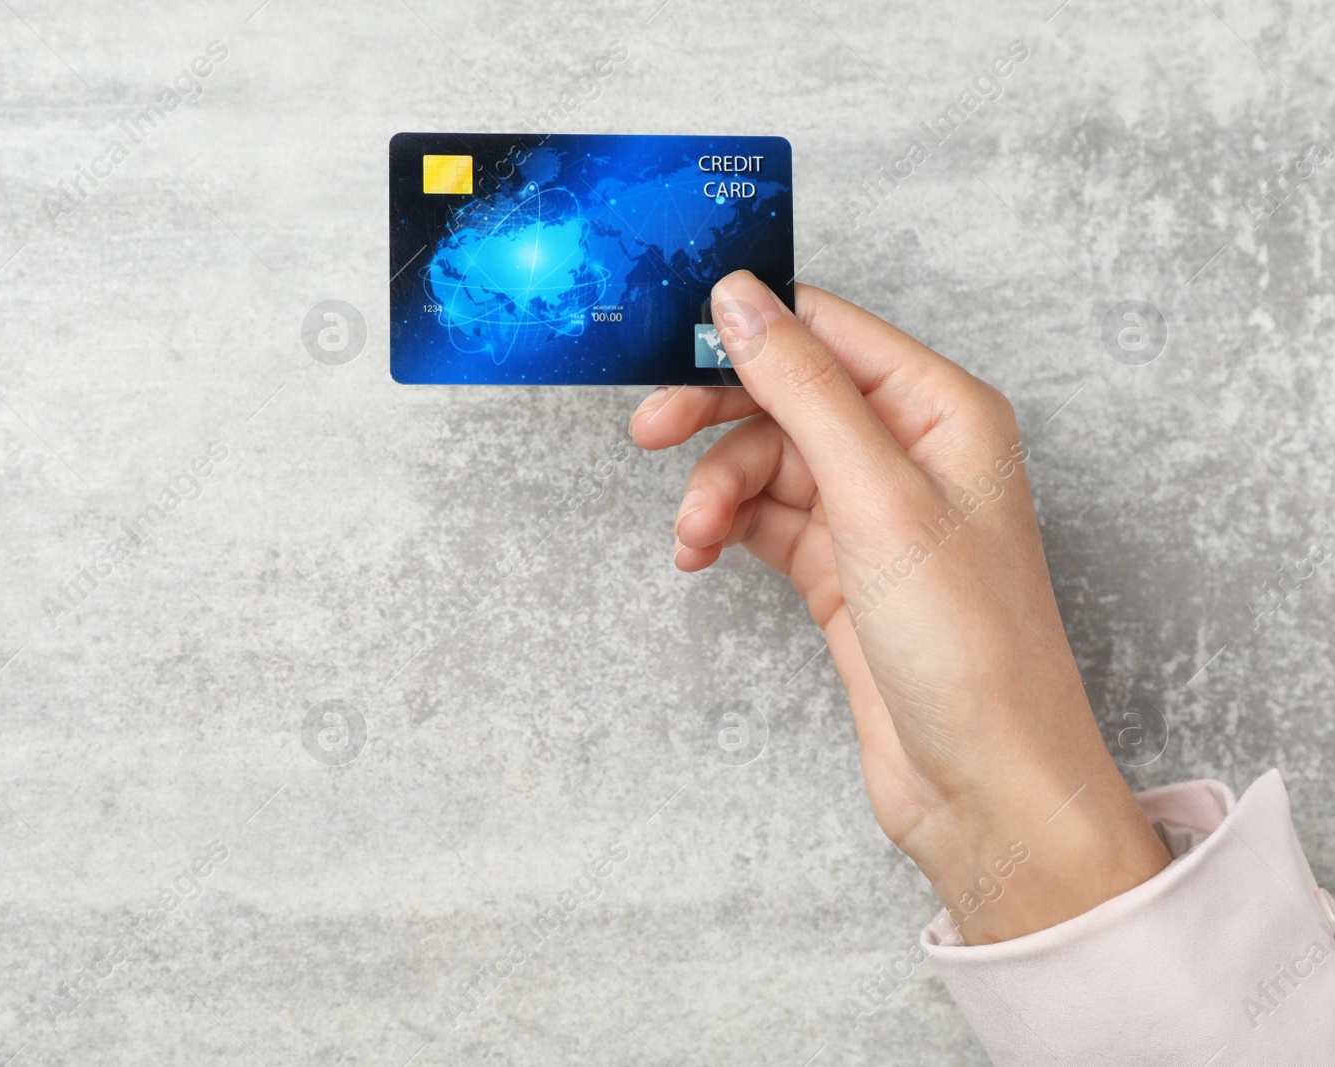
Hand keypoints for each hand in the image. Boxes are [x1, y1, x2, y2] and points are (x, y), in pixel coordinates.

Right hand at [631, 271, 1169, 943]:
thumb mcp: (876, 496)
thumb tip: (741, 301)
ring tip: (693, 539)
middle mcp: (911, 452)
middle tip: (651, 433)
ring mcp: (874, 513)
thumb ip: (803, 390)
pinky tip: (700, 557)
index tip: (672, 347)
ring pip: (767, 463)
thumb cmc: (971, 646)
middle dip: (717, 416)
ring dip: (717, 492)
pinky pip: (764, 521)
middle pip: (787, 395)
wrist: (983, 782)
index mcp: (943, 410)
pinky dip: (725, 530)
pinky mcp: (842, 569)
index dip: (750, 333)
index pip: (830, 332)